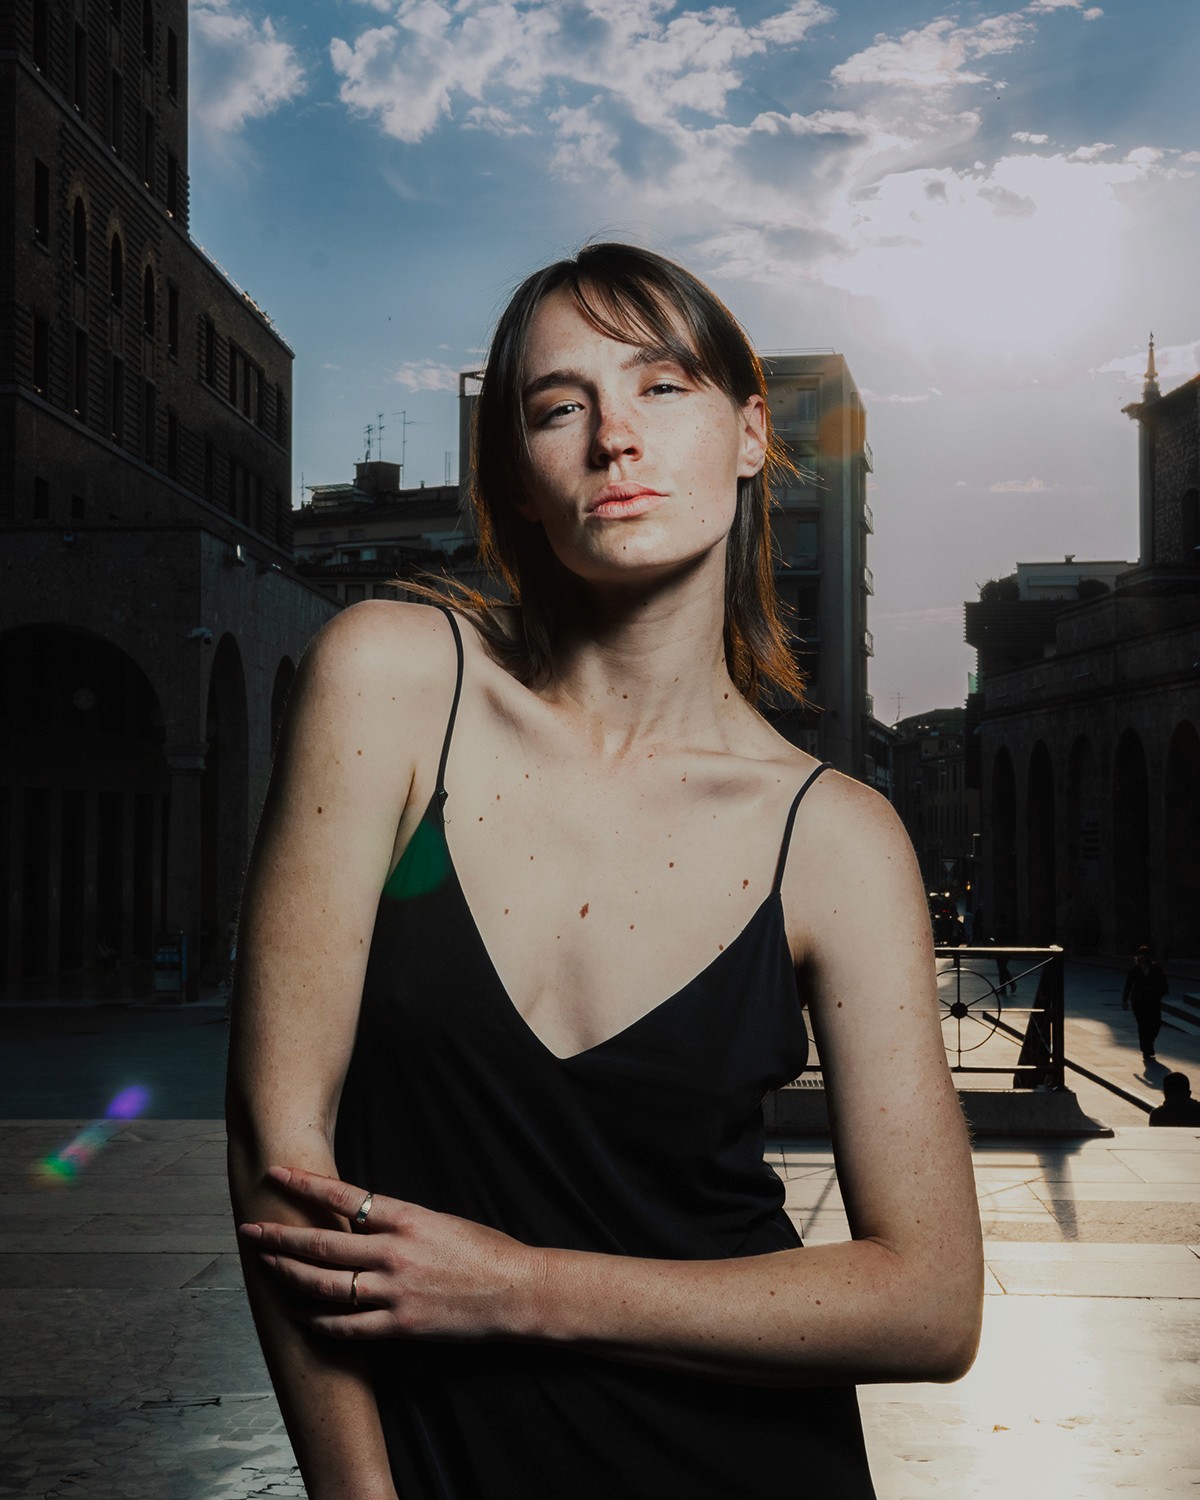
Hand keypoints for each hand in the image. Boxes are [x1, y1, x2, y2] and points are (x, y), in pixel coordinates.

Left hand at [238, 1167, 544, 1342]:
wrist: (516, 1291)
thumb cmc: (484, 1251)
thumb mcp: (440, 1220)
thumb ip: (398, 1222)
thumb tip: (358, 1220)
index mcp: (407, 1218)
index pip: (344, 1196)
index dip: (305, 1186)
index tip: (277, 1174)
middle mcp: (394, 1252)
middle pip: (323, 1243)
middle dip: (281, 1236)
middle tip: (251, 1228)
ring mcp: (394, 1291)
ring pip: (325, 1285)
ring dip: (289, 1275)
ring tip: (265, 1266)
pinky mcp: (399, 1326)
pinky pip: (345, 1327)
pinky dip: (316, 1321)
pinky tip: (298, 1314)